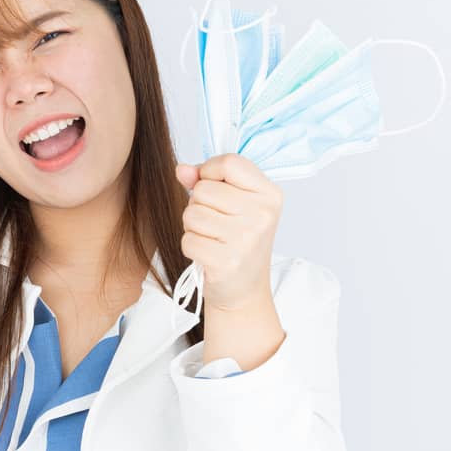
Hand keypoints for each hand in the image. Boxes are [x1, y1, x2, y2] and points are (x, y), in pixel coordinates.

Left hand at [174, 153, 281, 311]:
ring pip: (191, 214)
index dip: (209, 171)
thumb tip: (181, 169)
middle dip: (199, 205)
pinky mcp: (227, 261)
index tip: (213, 187)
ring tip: (213, 238)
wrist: (244, 288)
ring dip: (193, 228)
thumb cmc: (237, 240)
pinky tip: (209, 254)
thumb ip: (206, 180)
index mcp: (269, 194)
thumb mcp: (232, 204)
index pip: (229, 162)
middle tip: (217, 223)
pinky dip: (191, 247)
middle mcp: (263, 214)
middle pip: (203, 189)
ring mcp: (246, 238)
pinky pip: (188, 240)